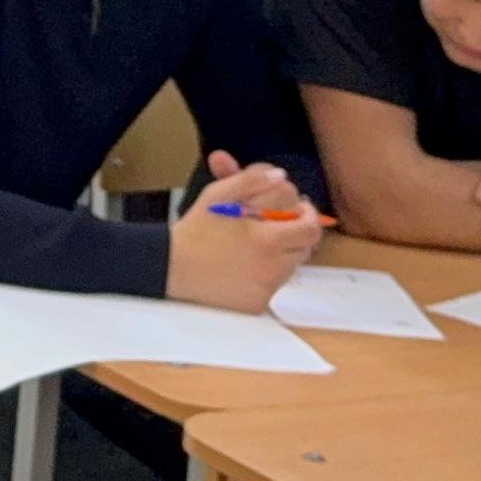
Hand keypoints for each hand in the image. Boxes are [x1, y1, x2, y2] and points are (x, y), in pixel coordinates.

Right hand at [164, 152, 326, 313]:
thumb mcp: (219, 194)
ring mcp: (266, 287)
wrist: (171, 267)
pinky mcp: (258, 303)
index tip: (296, 205)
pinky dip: (269, 271)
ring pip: (294, 264)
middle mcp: (271, 265)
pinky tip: (249, 263)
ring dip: (286, 249)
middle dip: (301, 229)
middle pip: (308, 246)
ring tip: (262, 241)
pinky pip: (277, 284)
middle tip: (288, 221)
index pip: (309, 224)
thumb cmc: (196, 229)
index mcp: (266, 237)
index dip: (306, 210)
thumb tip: (280, 176)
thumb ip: (252, 179)